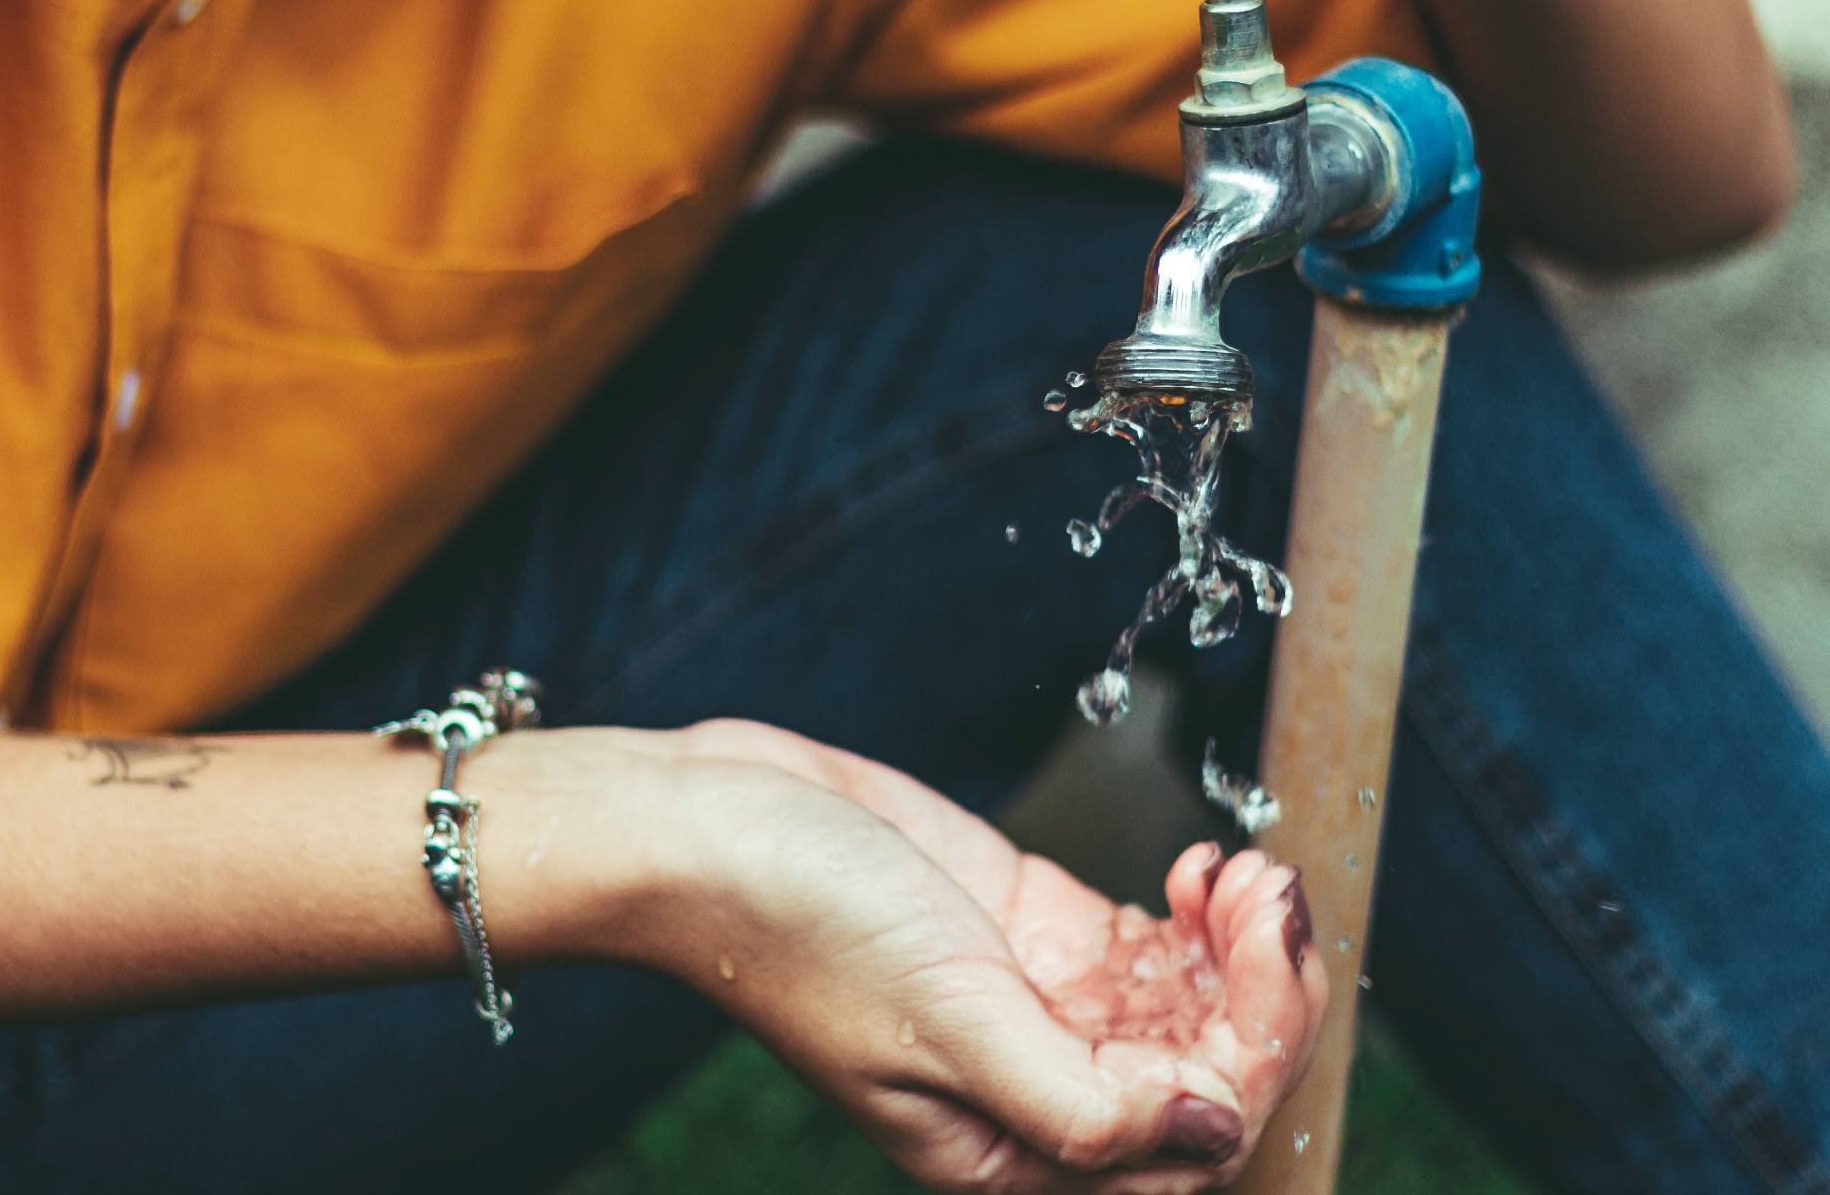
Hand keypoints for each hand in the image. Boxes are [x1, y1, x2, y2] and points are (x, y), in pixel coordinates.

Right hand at [646, 719, 1325, 1192]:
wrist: (708, 826)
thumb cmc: (794, 928)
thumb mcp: (944, 1021)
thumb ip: (1082, 1100)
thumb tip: (1217, 1133)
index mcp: (1009, 1155)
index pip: (1187, 1139)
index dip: (1256, 1048)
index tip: (1270, 946)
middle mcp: (1034, 1092)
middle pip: (1204, 1074)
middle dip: (1262, 989)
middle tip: (1272, 893)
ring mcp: (1036, 1006)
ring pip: (1188, 1010)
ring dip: (1236, 946)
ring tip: (1242, 871)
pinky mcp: (1029, 931)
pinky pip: (1149, 949)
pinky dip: (1191, 916)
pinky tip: (1193, 869)